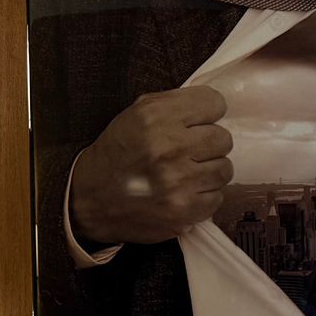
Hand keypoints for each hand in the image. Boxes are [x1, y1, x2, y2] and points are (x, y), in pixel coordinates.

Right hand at [71, 87, 233, 245]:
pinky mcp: (184, 211)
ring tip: (186, 173)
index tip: (197, 123)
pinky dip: (204, 196)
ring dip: (209, 171)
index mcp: (157, 117)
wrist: (90, 198)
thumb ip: (174, 104)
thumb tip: (214, 105)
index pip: (214, 104)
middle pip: (223, 138)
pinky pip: (217, 197)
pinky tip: (184, 193)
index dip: (207, 113)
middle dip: (208, 144)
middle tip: (189, 152)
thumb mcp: (136, 114)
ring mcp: (179, 183)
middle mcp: (170, 147)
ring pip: (224, 169)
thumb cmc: (117, 153)